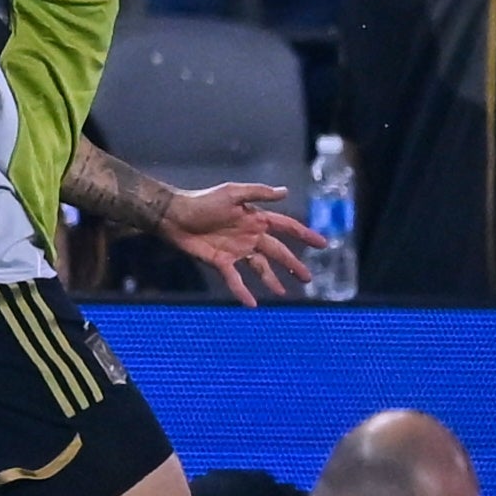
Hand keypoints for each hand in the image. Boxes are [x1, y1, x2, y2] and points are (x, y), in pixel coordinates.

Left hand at [160, 179, 322, 303]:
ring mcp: (236, 250)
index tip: (322, 244)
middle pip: (277, 252)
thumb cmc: (201, 201)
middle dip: (293, 264)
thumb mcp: (232, 193)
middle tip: (307, 278)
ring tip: (283, 293)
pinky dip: (243, 291)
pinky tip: (252, 304)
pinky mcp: (220, 262)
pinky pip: (235, 279)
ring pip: (259, 268)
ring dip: (272, 280)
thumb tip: (285, 192)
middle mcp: (249, 236)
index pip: (286, 227)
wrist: (173, 215)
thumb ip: (259, 193)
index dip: (304, 235)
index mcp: (255, 219)